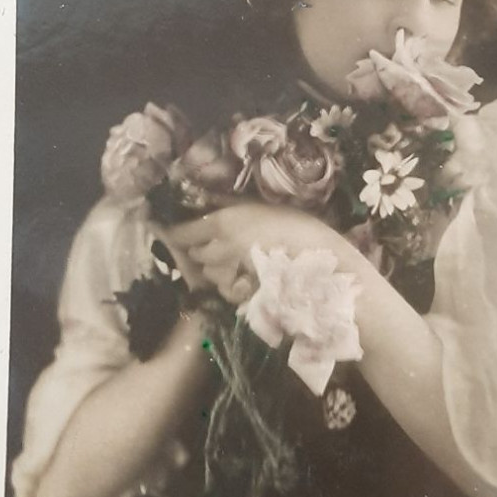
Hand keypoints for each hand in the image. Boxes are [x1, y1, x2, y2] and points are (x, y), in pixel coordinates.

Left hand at [159, 202, 339, 304]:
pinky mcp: (242, 295)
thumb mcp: (262, 206)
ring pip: (208, 274)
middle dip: (200, 250)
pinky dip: (229, 287)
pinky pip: (224, 291)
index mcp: (224, 223)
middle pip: (195, 254)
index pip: (183, 232)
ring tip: (233, 263)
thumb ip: (230, 205)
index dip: (177, 233)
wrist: (322, 261)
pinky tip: (243, 280)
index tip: (175, 232)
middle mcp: (221, 249)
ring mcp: (231, 274)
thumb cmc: (297, 226)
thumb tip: (205, 201)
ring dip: (214, 269)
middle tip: (214, 245)